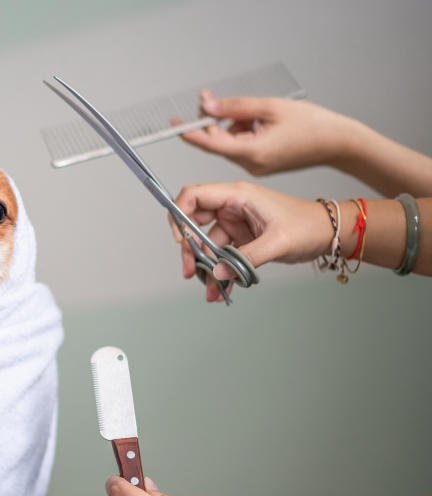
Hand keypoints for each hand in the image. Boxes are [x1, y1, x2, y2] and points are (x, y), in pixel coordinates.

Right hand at [170, 182, 331, 301]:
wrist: (328, 234)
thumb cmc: (308, 225)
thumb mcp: (278, 241)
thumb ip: (245, 258)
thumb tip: (217, 272)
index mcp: (238, 195)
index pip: (194, 195)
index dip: (180, 214)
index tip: (181, 239)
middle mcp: (232, 206)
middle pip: (194, 222)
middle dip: (189, 248)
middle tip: (190, 271)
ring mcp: (235, 223)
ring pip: (206, 244)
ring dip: (205, 266)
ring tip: (210, 287)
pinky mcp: (241, 238)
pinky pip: (222, 255)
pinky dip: (219, 271)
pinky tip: (220, 288)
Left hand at [174, 90, 358, 175]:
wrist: (340, 143)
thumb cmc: (314, 124)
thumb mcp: (270, 107)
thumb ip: (234, 107)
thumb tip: (206, 106)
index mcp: (253, 152)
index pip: (211, 143)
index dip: (190, 132)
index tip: (173, 123)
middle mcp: (251, 164)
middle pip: (219, 141)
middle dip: (217, 120)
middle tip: (215, 98)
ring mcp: (256, 166)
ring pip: (231, 142)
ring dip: (236, 124)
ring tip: (261, 115)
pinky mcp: (261, 164)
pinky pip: (242, 145)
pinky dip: (246, 131)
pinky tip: (264, 123)